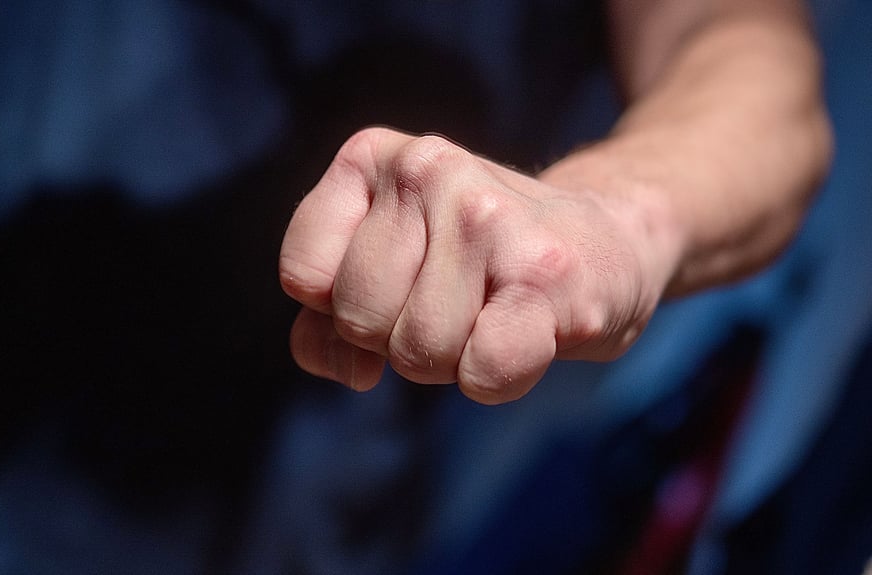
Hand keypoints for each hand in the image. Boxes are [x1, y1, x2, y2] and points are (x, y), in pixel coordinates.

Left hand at [279, 127, 669, 403]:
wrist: (608, 242)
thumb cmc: (479, 265)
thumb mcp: (387, 266)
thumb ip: (328, 318)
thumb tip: (347, 368)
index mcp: (372, 156)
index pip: (304, 275)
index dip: (340, 312)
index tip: (396, 289)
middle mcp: (427, 167)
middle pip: (358, 319)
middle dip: (398, 339)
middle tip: (454, 304)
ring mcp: (486, 216)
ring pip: (417, 350)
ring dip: (452, 360)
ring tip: (492, 312)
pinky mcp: (545, 272)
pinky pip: (482, 371)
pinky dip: (499, 379)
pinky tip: (528, 334)